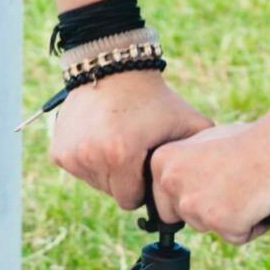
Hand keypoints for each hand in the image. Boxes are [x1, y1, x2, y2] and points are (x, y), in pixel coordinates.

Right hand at [48, 71, 212, 209]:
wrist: (113, 68)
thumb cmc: (154, 100)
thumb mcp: (187, 123)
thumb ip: (203, 155)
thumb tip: (211, 186)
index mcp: (121, 156)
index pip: (130, 200)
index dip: (142, 186)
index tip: (145, 163)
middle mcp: (91, 157)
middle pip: (112, 193)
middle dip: (124, 180)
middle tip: (131, 149)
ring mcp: (71, 154)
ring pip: (95, 183)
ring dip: (106, 171)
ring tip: (116, 140)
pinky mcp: (58, 151)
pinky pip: (78, 170)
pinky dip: (88, 160)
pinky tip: (98, 137)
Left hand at [149, 118, 269, 243]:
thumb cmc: (251, 138)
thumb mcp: (204, 142)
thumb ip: (185, 165)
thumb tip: (182, 185)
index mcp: (163, 161)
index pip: (165, 200)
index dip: (193, 195)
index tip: (213, 184)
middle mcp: (171, 183)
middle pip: (185, 218)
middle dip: (208, 209)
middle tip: (233, 186)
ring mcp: (194, 204)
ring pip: (209, 228)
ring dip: (230, 218)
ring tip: (248, 190)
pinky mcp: (220, 222)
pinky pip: (236, 236)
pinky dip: (252, 226)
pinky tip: (260, 202)